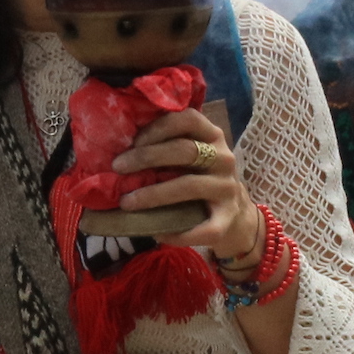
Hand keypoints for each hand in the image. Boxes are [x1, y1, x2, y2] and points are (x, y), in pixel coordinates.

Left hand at [112, 105, 260, 264]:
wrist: (236, 215)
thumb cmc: (201, 179)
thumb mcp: (193, 156)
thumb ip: (169, 146)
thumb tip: (121, 148)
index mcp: (213, 137)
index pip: (188, 119)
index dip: (158, 127)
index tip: (133, 142)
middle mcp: (224, 159)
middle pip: (185, 150)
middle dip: (146, 157)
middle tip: (117, 167)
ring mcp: (227, 189)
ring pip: (188, 185)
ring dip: (152, 194)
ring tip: (126, 202)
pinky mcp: (227, 219)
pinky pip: (201, 228)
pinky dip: (176, 232)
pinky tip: (156, 233)